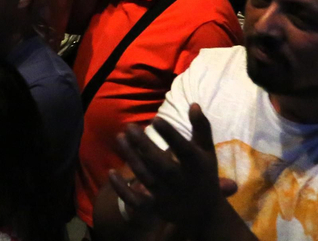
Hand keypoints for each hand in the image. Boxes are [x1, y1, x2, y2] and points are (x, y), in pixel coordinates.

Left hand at [109, 108, 236, 230]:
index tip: (156, 119)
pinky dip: (123, 189)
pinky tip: (111, 171)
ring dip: (132, 158)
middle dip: (144, 146)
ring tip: (120, 137)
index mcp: (196, 166)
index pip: (184, 150)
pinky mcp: (155, 208)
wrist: (205, 212)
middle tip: (130, 127)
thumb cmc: (203, 173)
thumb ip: (201, 128)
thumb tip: (193, 104)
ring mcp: (167, 196)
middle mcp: (181, 182)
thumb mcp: (207, 151)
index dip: (170, 135)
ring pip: (146, 177)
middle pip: (161, 164)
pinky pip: (136, 201)